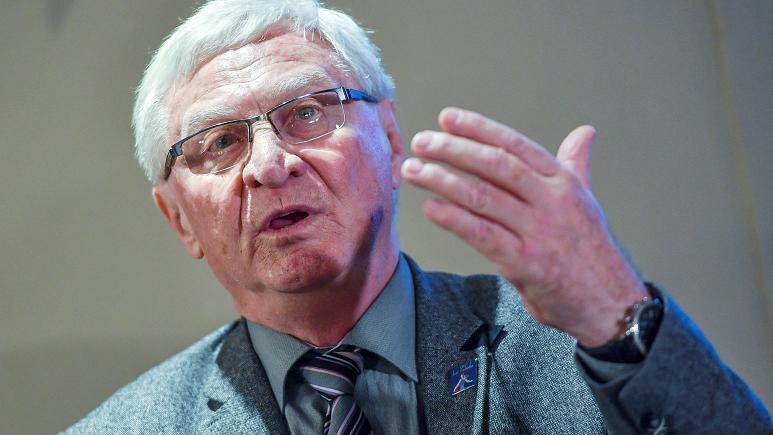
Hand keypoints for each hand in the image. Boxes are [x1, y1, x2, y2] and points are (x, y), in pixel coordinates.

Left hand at [401, 107, 646, 346]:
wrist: (612, 304)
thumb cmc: (593, 251)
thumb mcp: (587, 201)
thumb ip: (576, 165)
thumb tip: (585, 132)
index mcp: (563, 182)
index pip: (514, 146)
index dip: (478, 129)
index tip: (447, 119)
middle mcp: (551, 201)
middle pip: (494, 165)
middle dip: (453, 149)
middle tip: (422, 142)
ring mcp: (538, 232)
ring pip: (482, 197)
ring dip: (442, 180)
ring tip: (413, 170)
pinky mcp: (525, 263)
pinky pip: (482, 235)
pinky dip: (453, 219)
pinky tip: (431, 208)